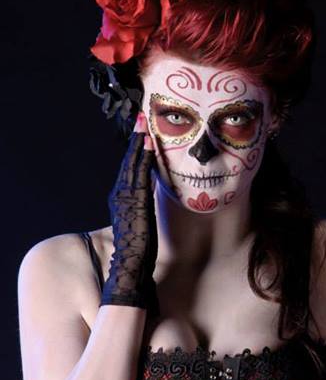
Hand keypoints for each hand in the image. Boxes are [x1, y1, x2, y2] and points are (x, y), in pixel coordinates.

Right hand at [100, 112, 157, 309]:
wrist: (131, 264)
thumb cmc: (138, 246)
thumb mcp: (141, 219)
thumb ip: (143, 203)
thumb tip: (152, 191)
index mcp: (121, 197)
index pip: (129, 167)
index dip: (135, 148)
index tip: (141, 130)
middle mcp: (120, 193)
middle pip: (129, 160)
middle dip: (135, 137)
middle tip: (140, 115)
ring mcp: (126, 197)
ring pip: (133, 164)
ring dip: (139, 143)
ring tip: (144, 123)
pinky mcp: (135, 202)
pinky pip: (140, 175)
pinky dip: (143, 159)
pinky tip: (149, 146)